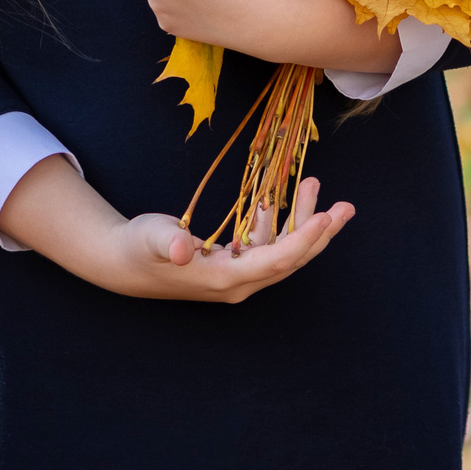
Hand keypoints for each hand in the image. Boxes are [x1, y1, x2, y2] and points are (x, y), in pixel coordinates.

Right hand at [0, 156, 354, 302]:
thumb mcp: (151, 239)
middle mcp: (239, 282)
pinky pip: (266, 244)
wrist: (124, 264)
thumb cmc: (138, 249)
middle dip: (319, 233)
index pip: (274, 261)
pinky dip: (278, 222)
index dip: (301, 241)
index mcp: (224, 279)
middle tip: (346, 207)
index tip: (325, 218)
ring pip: (281, 249)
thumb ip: (168, 242)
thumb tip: (182, 249)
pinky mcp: (234, 263)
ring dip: (301, 221)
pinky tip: (281, 198)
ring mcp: (238, 274)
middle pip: (289, 259)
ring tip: (316, 187)